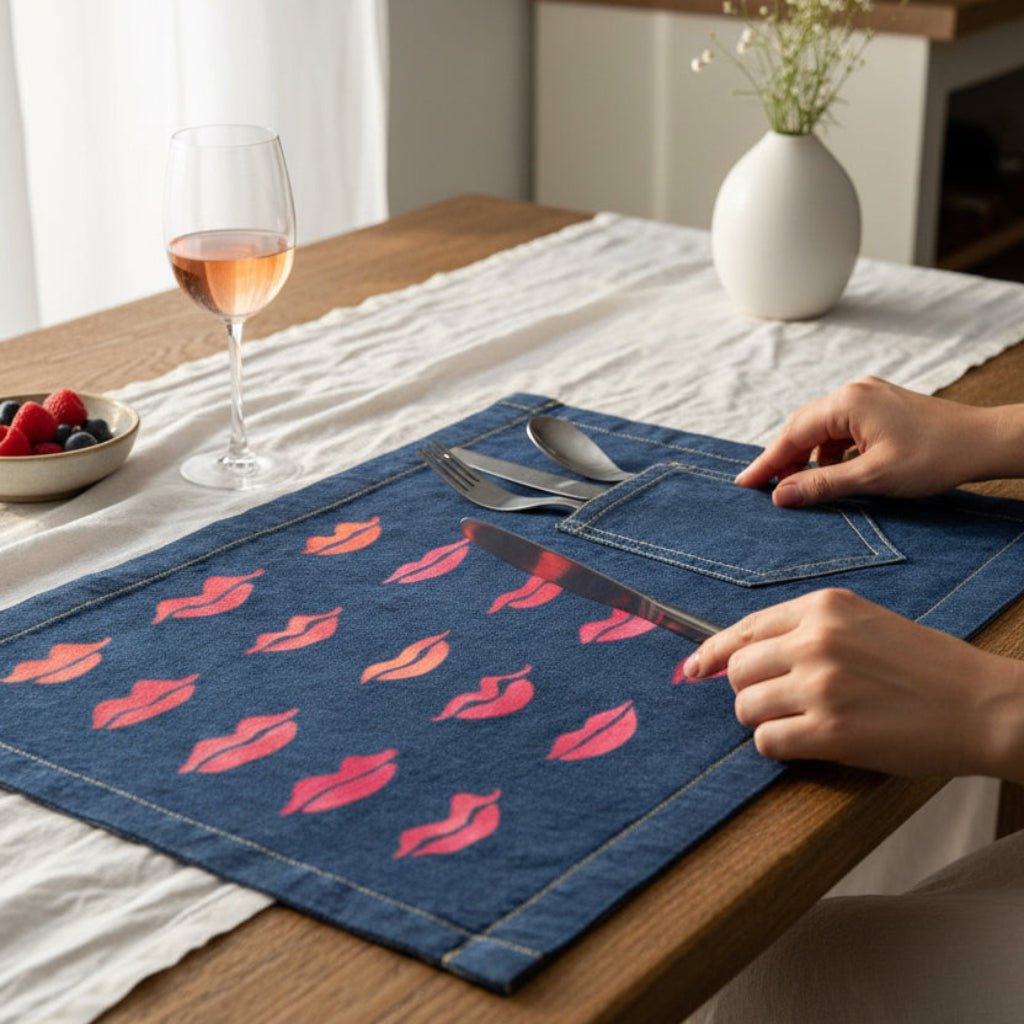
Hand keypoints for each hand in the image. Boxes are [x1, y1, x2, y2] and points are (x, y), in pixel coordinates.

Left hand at [683, 588, 1023, 779]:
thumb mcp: (862, 623)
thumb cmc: (924, 667)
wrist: (982, 706)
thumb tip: (737, 656)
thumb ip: (804, 632)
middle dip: (746, 692)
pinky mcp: (830, 731)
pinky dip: (778, 748)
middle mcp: (815, 640)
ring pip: (746, 708)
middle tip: (774, 705)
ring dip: (763, 722)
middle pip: (737, 670)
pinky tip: (805, 744)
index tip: (693, 669)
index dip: (712, 653)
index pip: (744, 629)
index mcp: (823, 606)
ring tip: (800, 724)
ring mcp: (821, 685)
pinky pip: (768, 741)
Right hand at [734, 377, 1009, 506]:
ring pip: (822, 428)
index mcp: (848, 402)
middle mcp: (854, 392)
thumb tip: (781, 495)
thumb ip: (822, 484)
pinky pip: (842, 428)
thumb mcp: (873, 478)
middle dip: (783, 458)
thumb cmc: (934, 457)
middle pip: (803, 426)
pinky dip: (830, 451)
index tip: (746, 483)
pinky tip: (833, 471)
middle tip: (766, 488)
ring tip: (800, 485)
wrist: (984, 442)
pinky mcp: (881, 406)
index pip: (793, 434)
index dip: (767, 462)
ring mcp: (869, 396)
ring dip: (808, 456)